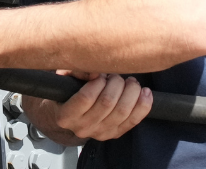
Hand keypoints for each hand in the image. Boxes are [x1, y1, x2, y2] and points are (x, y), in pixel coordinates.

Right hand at [23, 71, 152, 143]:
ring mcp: (100, 133)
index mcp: (66, 115)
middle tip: (115, 76)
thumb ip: (73, 71)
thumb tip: (94, 72)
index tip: (100, 75)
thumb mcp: (61, 80)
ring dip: (131, 92)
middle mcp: (82, 128)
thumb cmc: (65, 94)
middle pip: (108, 103)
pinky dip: (143, 105)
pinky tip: (144, 93)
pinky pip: (134, 121)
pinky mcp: (115, 134)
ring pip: (122, 111)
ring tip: (129, 82)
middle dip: (116, 83)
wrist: (67, 115)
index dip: (97, 82)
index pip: (86, 97)